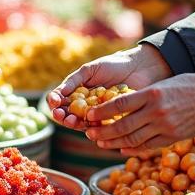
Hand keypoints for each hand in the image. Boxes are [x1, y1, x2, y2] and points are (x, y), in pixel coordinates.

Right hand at [46, 43, 172, 127]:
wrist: (139, 68)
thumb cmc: (113, 65)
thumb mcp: (90, 69)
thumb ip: (74, 80)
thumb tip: (57, 93)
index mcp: (78, 93)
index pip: (60, 102)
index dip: (54, 103)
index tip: (55, 102)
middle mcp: (86, 106)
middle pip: (68, 116)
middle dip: (63, 117)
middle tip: (63, 116)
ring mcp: (99, 115)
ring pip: (82, 125)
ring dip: (75, 125)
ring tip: (73, 121)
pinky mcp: (113, 122)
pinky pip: (101, 129)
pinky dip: (94, 129)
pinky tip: (91, 125)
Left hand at [83, 70, 194, 151]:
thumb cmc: (190, 85)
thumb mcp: (164, 84)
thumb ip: (145, 96)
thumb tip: (122, 107)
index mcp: (152, 93)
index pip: (119, 104)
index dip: (101, 112)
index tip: (89, 115)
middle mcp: (156, 111)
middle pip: (122, 124)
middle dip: (103, 131)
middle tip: (89, 133)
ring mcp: (166, 126)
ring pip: (133, 138)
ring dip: (114, 142)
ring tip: (101, 143)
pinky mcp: (174, 138)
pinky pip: (148, 146)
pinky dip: (133, 148)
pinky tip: (122, 148)